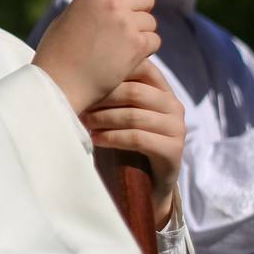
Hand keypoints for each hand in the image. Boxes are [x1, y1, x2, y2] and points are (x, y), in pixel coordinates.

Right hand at [33, 0, 158, 113]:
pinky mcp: (137, 47)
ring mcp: (127, 24)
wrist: (58, 84)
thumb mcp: (69, 16)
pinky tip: (126, 58)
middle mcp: (113, 3)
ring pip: (151, 22)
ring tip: (119, 47)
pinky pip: (154, 41)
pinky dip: (144, 50)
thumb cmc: (57, 53)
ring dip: (141, 33)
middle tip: (125, 27)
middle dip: (140, 11)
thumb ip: (92, 3)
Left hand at [80, 60, 184, 227]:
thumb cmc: (127, 143)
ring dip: (103, 118)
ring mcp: (177, 128)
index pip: (140, 68)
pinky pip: (138, 138)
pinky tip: (95, 139)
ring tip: (82, 121)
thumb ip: (113, 91)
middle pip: (134, 91)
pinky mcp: (174, 150)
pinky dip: (112, 137)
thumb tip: (77, 70)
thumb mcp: (121, 112)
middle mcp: (173, 106)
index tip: (82, 78)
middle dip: (102, 96)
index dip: (110, 73)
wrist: (147, 185)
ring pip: (134, 115)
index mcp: (163, 90)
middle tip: (78, 101)